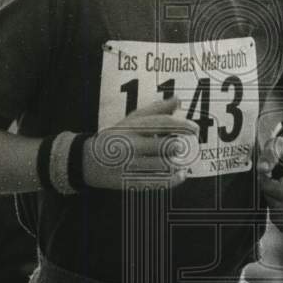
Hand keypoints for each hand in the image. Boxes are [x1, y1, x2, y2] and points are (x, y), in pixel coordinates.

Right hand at [83, 97, 198, 189]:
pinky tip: (181, 175)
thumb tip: (178, 100)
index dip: (181, 125)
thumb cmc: (116, 137)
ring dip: (176, 163)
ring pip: (162, 165)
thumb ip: (156, 110)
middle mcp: (131, 145)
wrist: (87, 160)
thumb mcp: (131, 120)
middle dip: (176, 146)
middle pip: (163, 145)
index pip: (161, 124)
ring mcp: (131, 165)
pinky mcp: (131, 181)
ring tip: (180, 162)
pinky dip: (173, 179)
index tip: (195, 129)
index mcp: (132, 128)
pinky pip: (157, 182)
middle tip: (182, 146)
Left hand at [257, 128, 282, 231]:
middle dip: (267, 195)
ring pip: (281, 219)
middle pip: (278, 207)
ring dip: (272, 206)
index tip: (266, 174)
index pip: (279, 191)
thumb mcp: (276, 145)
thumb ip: (269, 155)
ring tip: (275, 191)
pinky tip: (277, 203)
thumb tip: (262, 169)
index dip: (265, 184)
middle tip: (270, 182)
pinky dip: (277, 218)